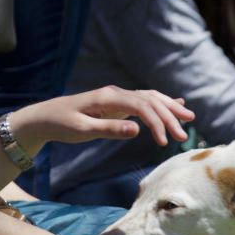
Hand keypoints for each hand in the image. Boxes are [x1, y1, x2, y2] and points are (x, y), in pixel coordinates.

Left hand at [34, 85, 193, 145]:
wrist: (45, 116)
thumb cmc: (61, 124)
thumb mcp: (82, 130)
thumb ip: (110, 129)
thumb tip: (137, 130)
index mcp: (109, 98)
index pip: (142, 106)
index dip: (156, 123)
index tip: (164, 142)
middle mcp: (116, 93)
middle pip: (151, 100)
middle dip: (170, 116)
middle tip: (184, 135)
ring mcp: (117, 97)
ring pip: (150, 98)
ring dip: (170, 108)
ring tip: (189, 118)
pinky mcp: (117, 103)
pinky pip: (144, 100)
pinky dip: (161, 103)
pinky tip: (175, 104)